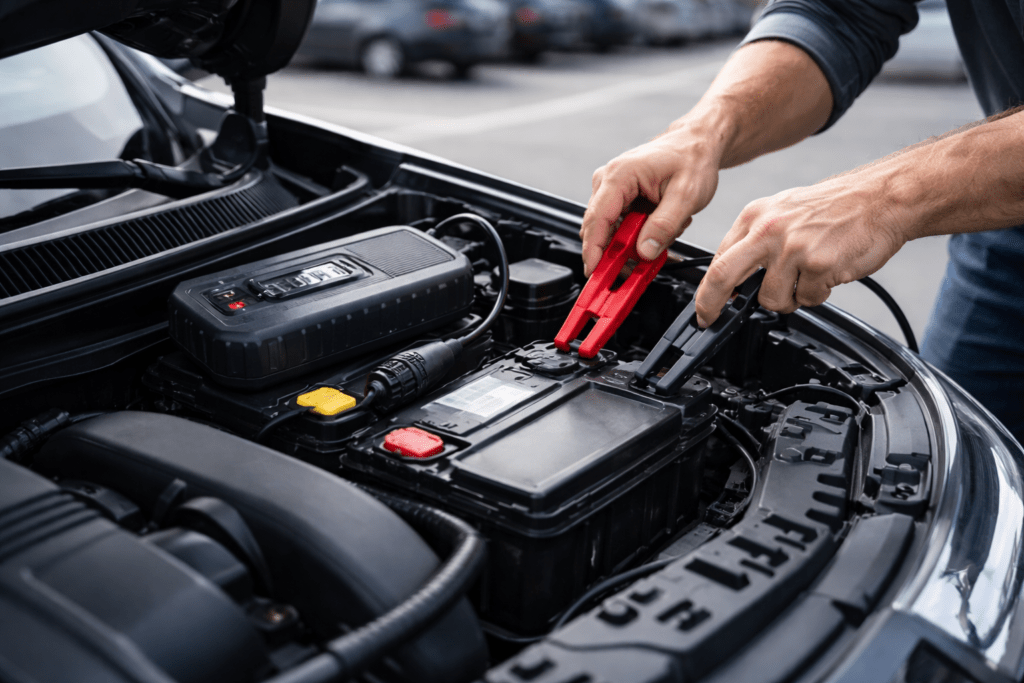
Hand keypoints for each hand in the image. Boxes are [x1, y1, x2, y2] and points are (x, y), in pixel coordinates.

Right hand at [580, 121, 722, 276]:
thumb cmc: (691, 159)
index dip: (593, 250)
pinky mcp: (618, 198)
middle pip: (599, 229)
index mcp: (619, 175)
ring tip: (665, 233)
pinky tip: (659, 229)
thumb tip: (644, 252)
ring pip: (610, 231)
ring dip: (634, 242)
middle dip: (619, 251)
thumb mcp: (686, 195)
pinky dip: (637, 236)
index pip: (596, 220)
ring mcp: (611, 190)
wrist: (697, 144)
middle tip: (645, 262)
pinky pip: (619, 227)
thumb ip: (664, 225)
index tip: (595, 273)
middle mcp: (608, 181)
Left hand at [693, 171, 908, 326]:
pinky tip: (827, 273)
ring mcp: (792, 248)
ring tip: (806, 277)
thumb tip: (731, 276)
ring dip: (788, 299)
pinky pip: (807, 300)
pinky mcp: (818, 266)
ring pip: (770, 299)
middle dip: (710, 305)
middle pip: (722, 276)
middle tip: (710, 319)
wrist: (881, 198)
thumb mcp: (781, 210)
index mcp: (755, 216)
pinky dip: (817, 295)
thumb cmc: (835, 207)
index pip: (717, 258)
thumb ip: (755, 239)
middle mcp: (768, 230)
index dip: (706, 289)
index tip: (703, 307)